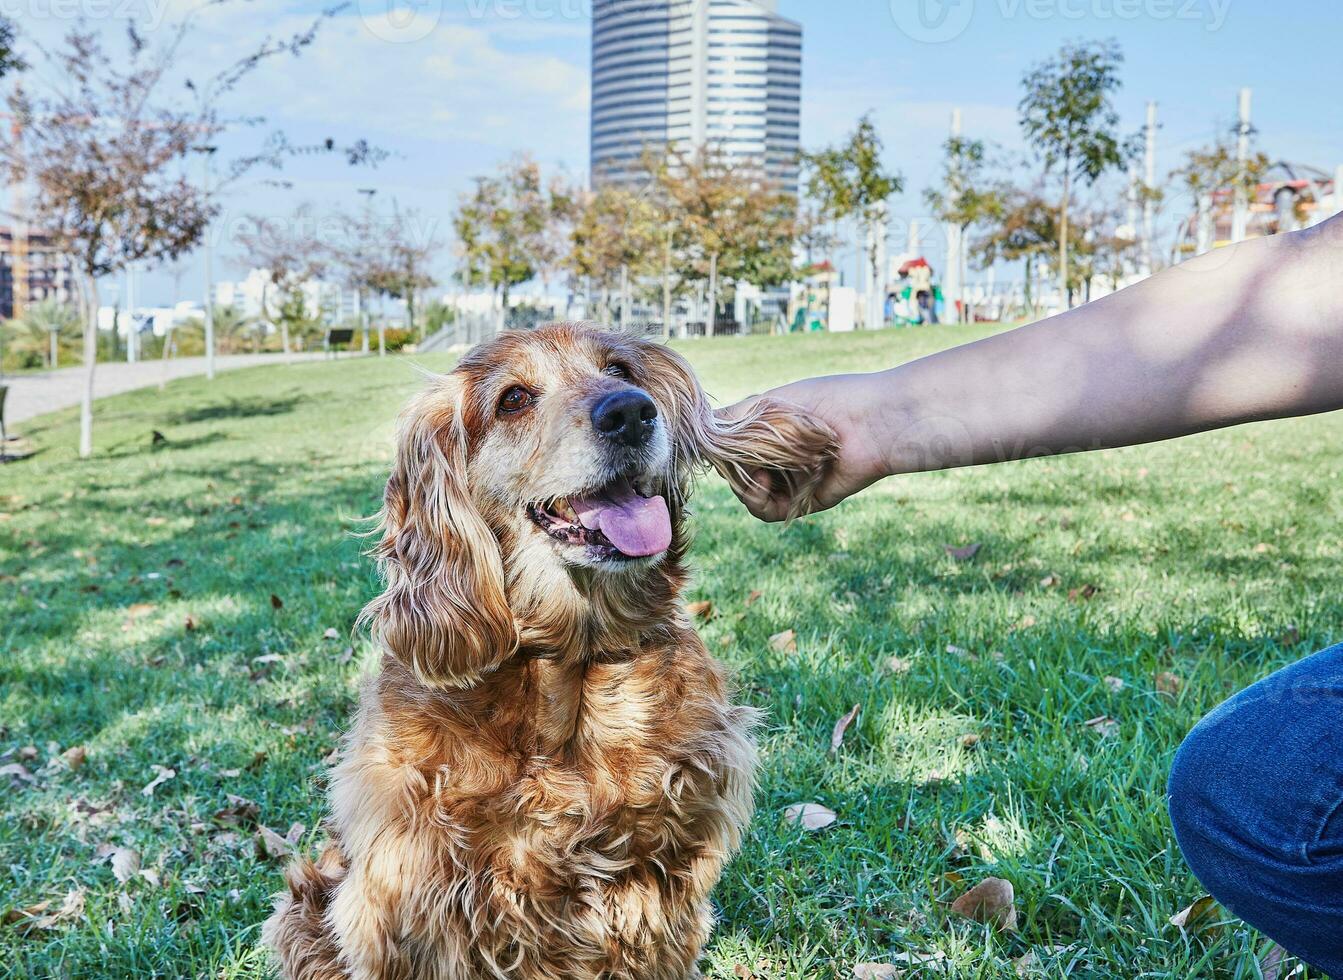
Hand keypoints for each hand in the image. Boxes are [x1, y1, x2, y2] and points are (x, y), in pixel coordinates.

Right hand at [725, 373, 891, 521]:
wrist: (872, 423)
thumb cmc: (827, 401)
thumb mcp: (770, 401)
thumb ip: (732, 418)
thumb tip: (696, 432)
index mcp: (774, 435)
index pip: (732, 450)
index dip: (722, 450)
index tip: (716, 443)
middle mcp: (781, 460)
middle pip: (736, 474)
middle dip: (733, 466)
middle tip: (744, 454)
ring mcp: (791, 482)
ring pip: (747, 495)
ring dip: (743, 484)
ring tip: (758, 471)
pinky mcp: (804, 502)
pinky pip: (767, 511)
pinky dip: (758, 500)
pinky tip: (766, 482)